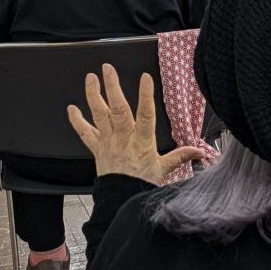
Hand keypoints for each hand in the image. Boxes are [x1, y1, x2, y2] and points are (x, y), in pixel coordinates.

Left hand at [67, 63, 204, 185]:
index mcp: (142, 142)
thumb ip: (181, 156)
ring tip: (91, 78)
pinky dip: (77, 120)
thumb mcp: (165, 169)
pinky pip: (84, 133)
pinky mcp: (97, 148)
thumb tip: (198, 152)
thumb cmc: (140, 185)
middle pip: (117, 109)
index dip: (145, 96)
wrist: (120, 200)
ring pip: (100, 115)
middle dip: (113, 88)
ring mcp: (108, 142)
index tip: (145, 78)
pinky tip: (72, 108)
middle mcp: (123, 139)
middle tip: (108, 70)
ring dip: (94, 96)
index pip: (145, 115)